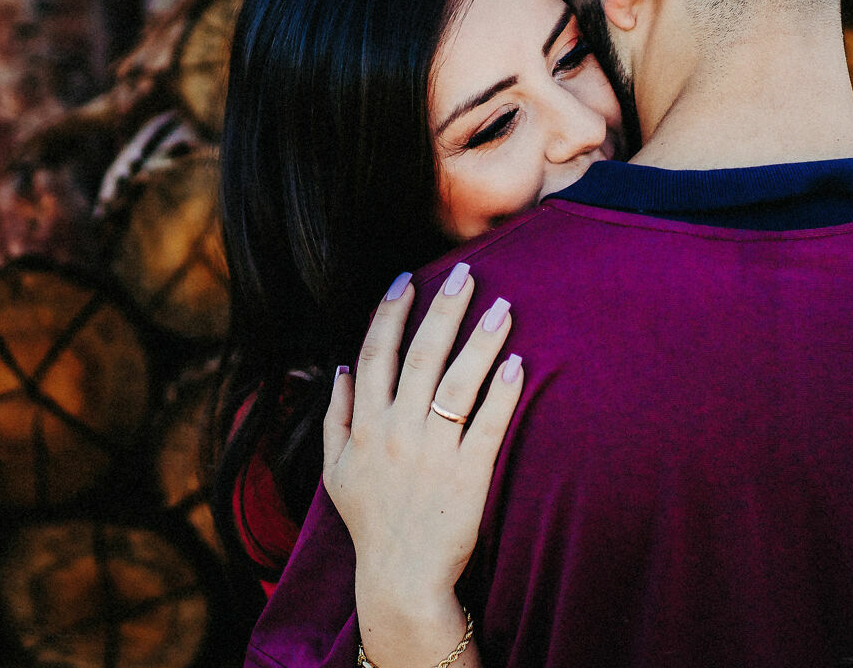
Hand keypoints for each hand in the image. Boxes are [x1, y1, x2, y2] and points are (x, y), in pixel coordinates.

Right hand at [323, 263, 522, 617]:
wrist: (400, 579)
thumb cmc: (371, 524)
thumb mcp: (335, 471)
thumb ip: (335, 418)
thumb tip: (340, 370)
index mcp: (364, 426)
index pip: (375, 355)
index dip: (390, 313)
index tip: (408, 280)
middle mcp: (395, 432)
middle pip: (420, 356)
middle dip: (443, 310)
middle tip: (465, 273)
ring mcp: (432, 453)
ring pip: (456, 383)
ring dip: (480, 341)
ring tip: (503, 306)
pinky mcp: (468, 476)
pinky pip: (487, 426)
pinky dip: (501, 394)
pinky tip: (517, 364)